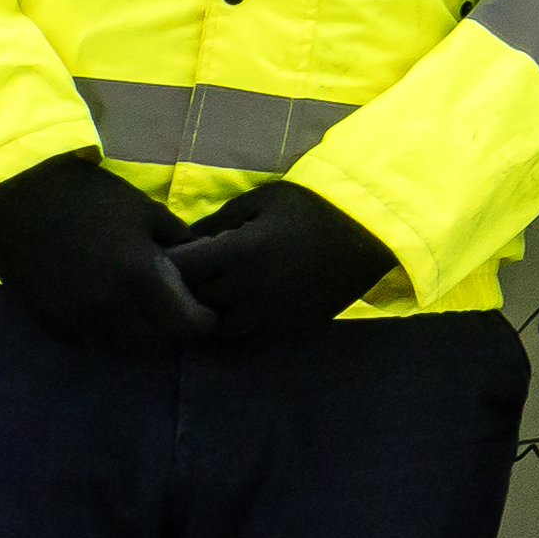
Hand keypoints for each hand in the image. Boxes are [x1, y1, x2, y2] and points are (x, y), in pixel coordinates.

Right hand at [0, 152, 217, 356]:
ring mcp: (74, 320)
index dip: (202, 320)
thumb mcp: (148, 213)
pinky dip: (105, 335)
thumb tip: (209, 260)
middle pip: (156, 342)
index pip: (186, 325)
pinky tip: (109, 313)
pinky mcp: (48, 323)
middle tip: (176, 311)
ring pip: (120, 348)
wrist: (20, 195)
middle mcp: (108, 308)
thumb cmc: (91, 197)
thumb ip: (182, 243)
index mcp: (139, 279)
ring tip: (144, 314)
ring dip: (138, 336)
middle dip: (172, 330)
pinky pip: (87, 343)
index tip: (204, 309)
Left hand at [170, 180, 403, 332]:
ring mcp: (270, 315)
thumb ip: (219, 221)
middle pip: (194, 301)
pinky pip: (249, 337)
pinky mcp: (289, 327)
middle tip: (186, 274)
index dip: (167, 263)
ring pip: (218, 328)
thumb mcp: (262, 200)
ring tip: (213, 293)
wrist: (371, 232)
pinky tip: (242, 306)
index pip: (181, 269)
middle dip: (184, 287)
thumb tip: (186, 241)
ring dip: (210, 312)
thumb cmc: (314, 206)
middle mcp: (250, 291)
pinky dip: (237, 325)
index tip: (167, 255)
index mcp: (241, 254)